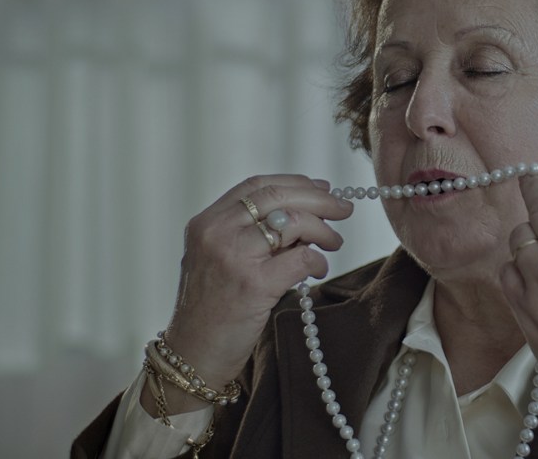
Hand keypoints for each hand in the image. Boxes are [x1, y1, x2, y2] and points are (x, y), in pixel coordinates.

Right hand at [159, 175, 352, 401]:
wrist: (194, 353)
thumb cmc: (213, 308)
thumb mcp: (220, 258)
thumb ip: (252, 233)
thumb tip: (307, 213)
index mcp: (206, 222)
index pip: (257, 186)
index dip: (295, 183)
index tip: (321, 188)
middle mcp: (216, 233)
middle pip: (278, 197)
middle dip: (319, 199)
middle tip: (343, 208)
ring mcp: (234, 257)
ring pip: (293, 222)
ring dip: (323, 230)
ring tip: (333, 243)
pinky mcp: (254, 285)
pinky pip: (302, 258)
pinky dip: (319, 260)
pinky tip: (319, 269)